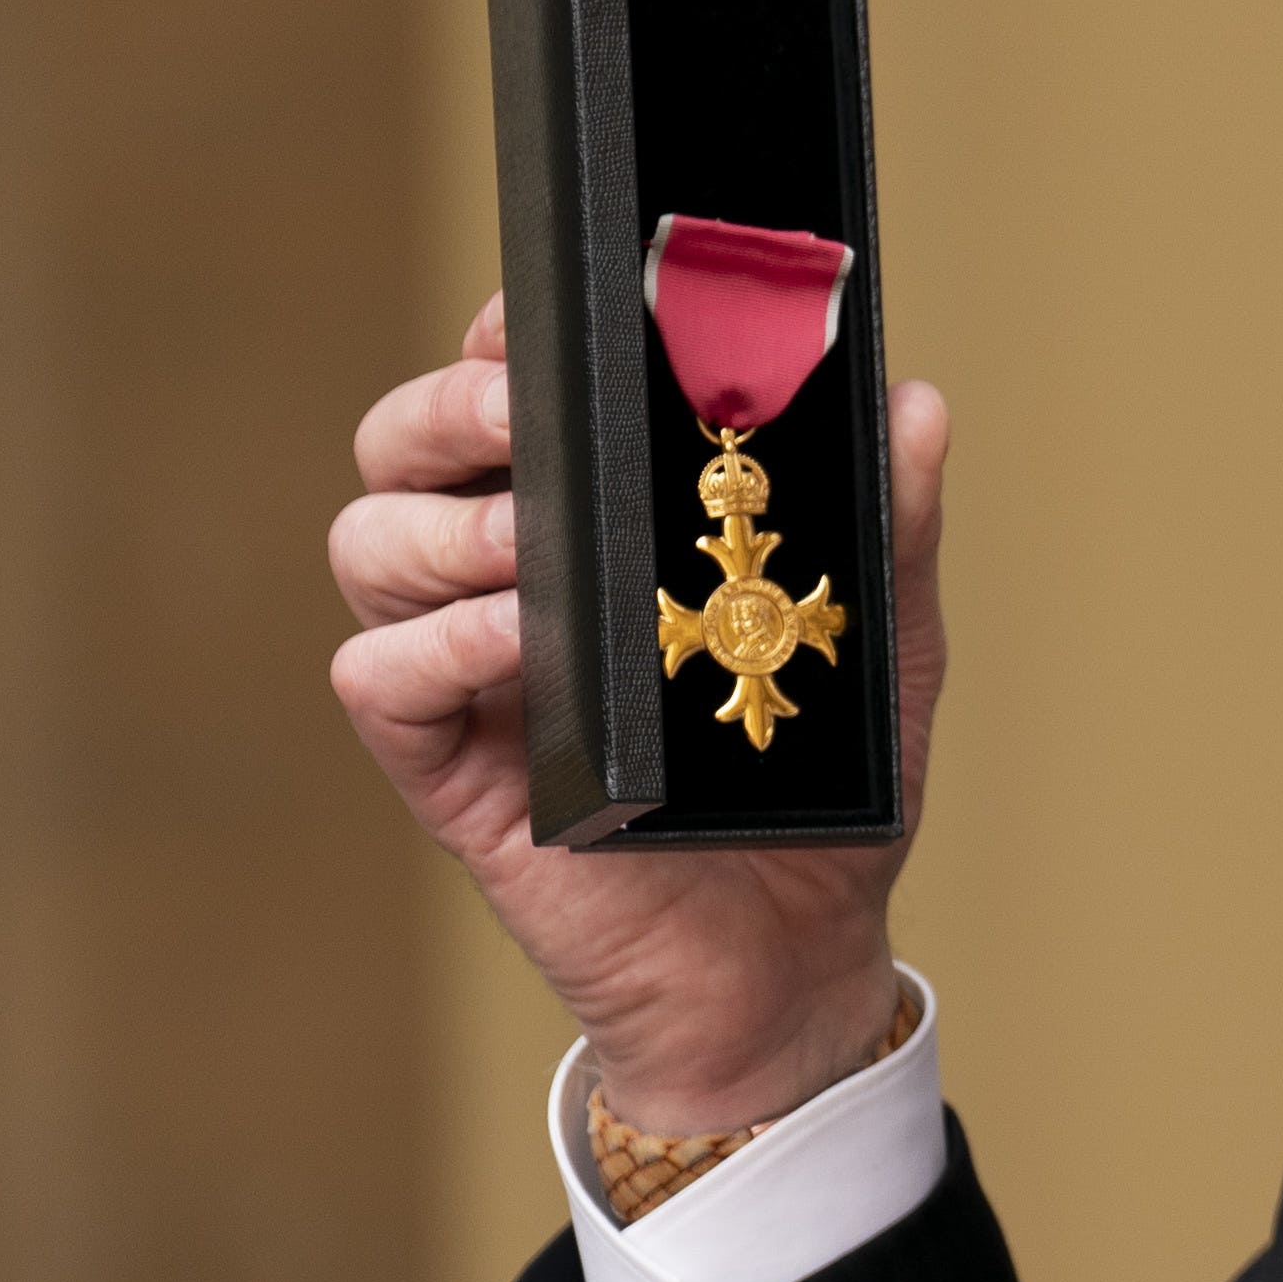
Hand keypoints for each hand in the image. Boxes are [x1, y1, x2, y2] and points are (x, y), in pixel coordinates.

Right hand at [329, 295, 947, 1133]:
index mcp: (591, 526)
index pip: (504, 396)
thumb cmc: (818, 793)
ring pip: (368, 544)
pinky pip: (378, 679)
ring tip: (535, 545)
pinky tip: (517, 640)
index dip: (500, 340)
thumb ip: (890, 531)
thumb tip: (914, 406)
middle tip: (520, 410)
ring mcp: (471, 676)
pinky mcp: (450, 772)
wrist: (795, 965)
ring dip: (440, 523)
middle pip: (403, 446)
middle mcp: (506, 582)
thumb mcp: (875, 648)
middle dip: (444, 407)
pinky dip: (433, 643)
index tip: (539, 316)